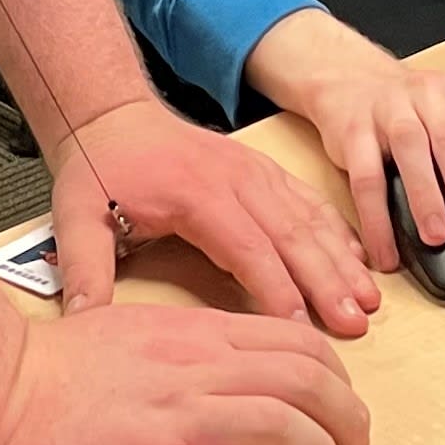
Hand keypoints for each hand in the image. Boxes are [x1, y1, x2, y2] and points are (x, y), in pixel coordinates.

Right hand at [0, 301, 370, 444]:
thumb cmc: (55, 368)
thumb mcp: (139, 331)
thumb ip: (194, 347)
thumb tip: (241, 371)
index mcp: (197, 336)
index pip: (298, 344)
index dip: (337, 378)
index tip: (342, 404)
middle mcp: (196, 371)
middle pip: (306, 382)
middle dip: (347, 419)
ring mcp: (174, 418)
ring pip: (281, 426)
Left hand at [48, 95, 377, 335]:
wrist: (113, 116)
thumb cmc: (100, 168)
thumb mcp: (75, 217)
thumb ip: (82, 268)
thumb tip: (83, 320)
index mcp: (197, 193)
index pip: (247, 248)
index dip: (277, 289)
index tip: (301, 328)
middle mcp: (237, 179)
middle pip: (292, 235)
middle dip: (328, 281)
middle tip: (355, 322)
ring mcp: (256, 173)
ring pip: (310, 219)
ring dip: (342, 261)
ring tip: (369, 299)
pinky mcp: (264, 172)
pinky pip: (309, 202)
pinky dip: (337, 232)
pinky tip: (358, 260)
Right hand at [248, 8, 444, 264]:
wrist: (353, 83)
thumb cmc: (419, 112)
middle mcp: (430, 94)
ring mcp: (390, 108)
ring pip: (411, 151)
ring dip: (426, 200)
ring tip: (437, 238)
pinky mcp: (354, 131)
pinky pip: (365, 177)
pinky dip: (376, 218)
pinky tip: (386, 249)